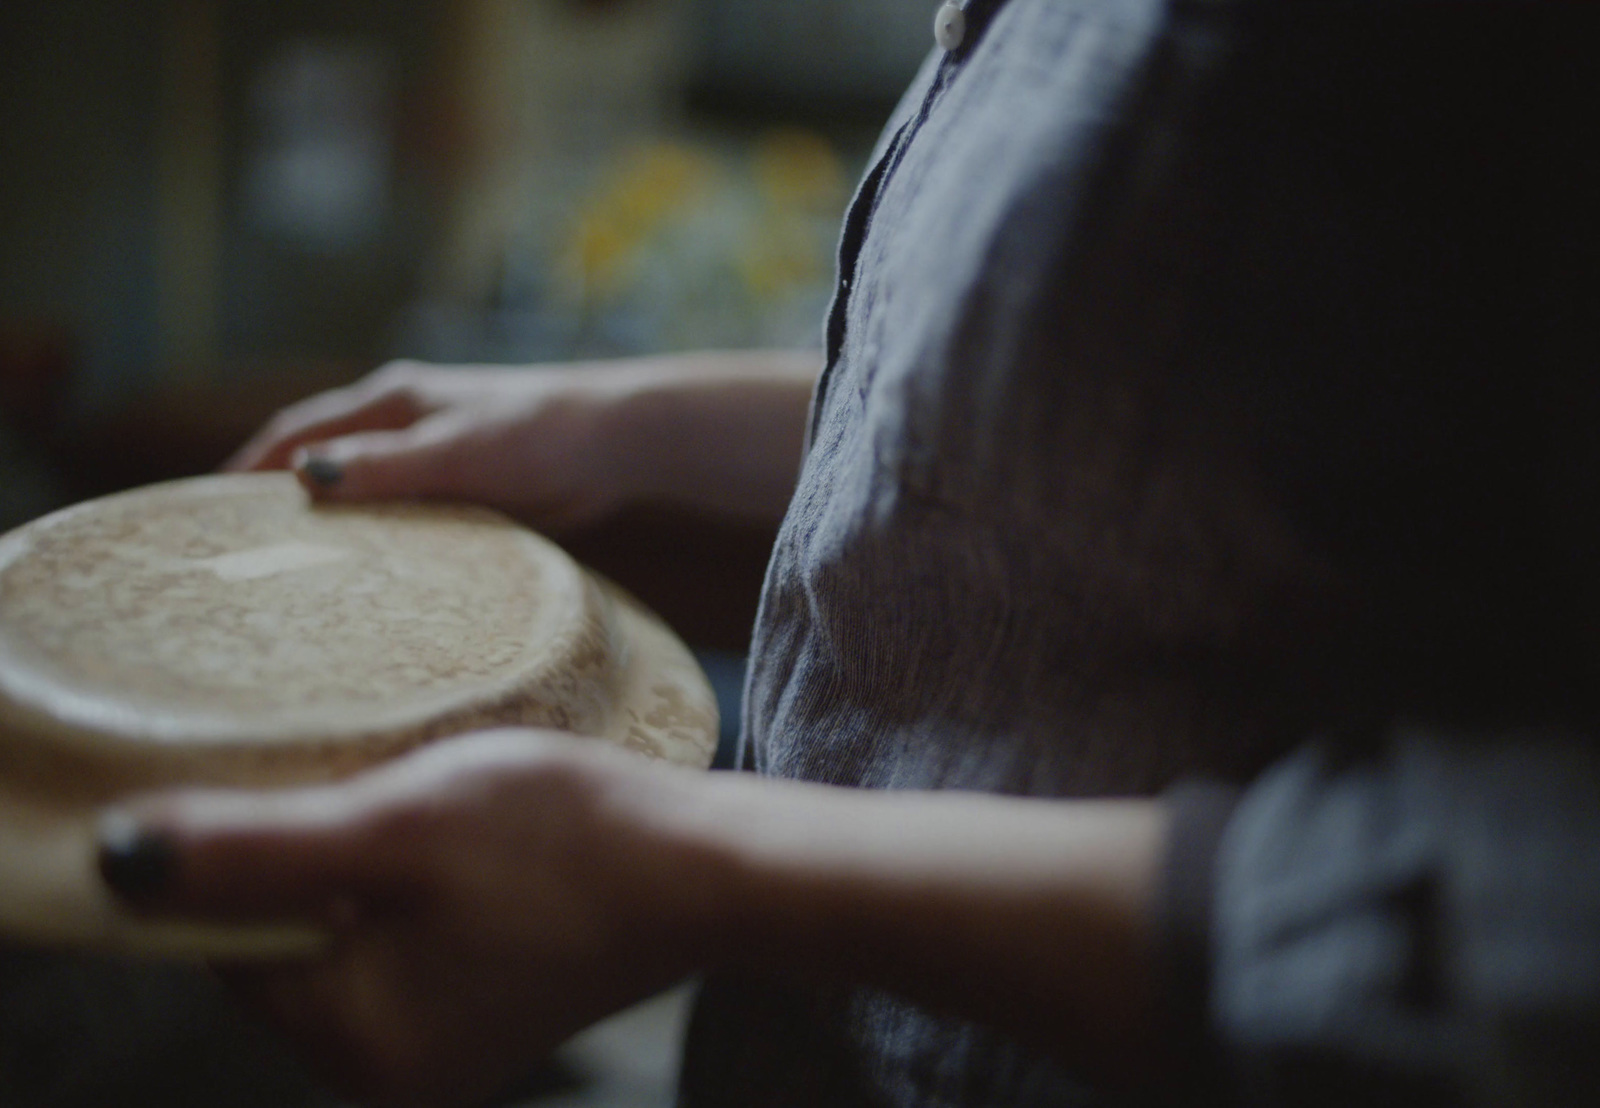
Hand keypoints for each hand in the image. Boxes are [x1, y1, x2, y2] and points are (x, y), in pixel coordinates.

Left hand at [97, 731, 729, 1107]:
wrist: (707, 869)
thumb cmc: (573, 841)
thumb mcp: (401, 825)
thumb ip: (254, 852)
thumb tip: (119, 864)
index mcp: (358, 1043)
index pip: (228, 946)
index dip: (252, 856)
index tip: (318, 787)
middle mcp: (388, 1076)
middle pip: (283, 950)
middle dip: (313, 862)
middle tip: (386, 791)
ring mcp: (439, 1057)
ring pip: (342, 944)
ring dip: (362, 871)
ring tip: (431, 817)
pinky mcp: (477, 1023)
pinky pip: (397, 955)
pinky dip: (406, 897)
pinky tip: (458, 853)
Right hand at [226, 361, 643, 530]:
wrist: (614, 443)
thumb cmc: (536, 435)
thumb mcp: (452, 453)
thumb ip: (383, 467)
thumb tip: (302, 478)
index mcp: (393, 399)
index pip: (298, 432)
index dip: (251, 466)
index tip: (207, 505)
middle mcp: (407, 421)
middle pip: (325, 458)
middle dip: (281, 494)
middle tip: (239, 546)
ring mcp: (436, 452)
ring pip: (367, 488)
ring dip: (334, 518)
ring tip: (292, 567)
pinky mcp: (468, 484)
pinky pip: (408, 512)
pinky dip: (381, 535)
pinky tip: (372, 572)